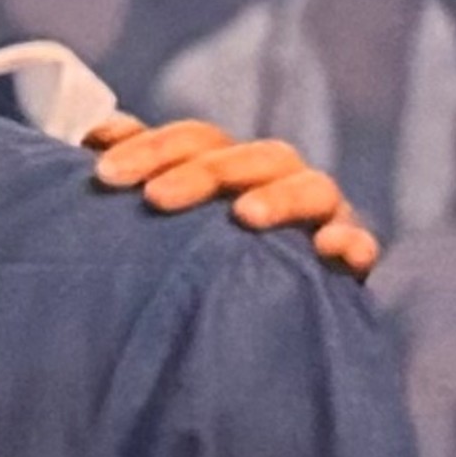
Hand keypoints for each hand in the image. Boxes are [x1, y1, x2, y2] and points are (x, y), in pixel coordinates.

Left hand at [85, 116, 378, 276]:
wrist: (246, 325)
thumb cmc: (188, 257)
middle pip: (248, 156)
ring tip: (244, 217)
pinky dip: (352, 240)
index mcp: (228, 162)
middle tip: (155, 199)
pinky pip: (361, 243)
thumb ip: (135, 169)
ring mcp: (318, 214)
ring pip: (311, 186)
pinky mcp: (348, 257)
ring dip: (279, 196)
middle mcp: (274, 179)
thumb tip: (95, 131)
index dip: (150, 148)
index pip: (193, 139)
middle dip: (202, 172)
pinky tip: (331, 249)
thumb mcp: (159, 211)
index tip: (103, 174)